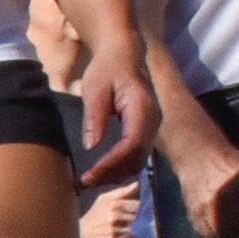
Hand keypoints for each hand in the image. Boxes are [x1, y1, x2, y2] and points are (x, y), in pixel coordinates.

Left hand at [71, 57, 158, 191]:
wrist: (123, 55)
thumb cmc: (106, 69)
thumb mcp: (95, 89)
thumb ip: (94, 117)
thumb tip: (92, 146)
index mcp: (142, 108)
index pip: (130, 144)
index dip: (111, 164)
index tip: (89, 175)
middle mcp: (153, 120)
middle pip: (137, 157)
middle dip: (111, 174)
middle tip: (85, 182)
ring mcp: (153, 126)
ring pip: (139, 160)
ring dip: (116, 174)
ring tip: (91, 180)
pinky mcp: (147, 130)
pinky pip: (138, 155)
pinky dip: (121, 167)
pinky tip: (102, 171)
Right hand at [76, 178, 142, 237]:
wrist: (79, 234)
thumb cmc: (94, 216)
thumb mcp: (104, 200)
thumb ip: (122, 192)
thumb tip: (138, 184)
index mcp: (113, 204)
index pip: (138, 205)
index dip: (139, 208)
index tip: (136, 211)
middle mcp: (114, 218)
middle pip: (139, 219)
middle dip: (138, 220)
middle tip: (129, 222)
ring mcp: (114, 231)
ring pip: (136, 231)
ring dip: (134, 232)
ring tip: (124, 230)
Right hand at [154, 101, 238, 237]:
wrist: (200, 154)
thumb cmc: (235, 166)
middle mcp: (227, 194)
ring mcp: (207, 204)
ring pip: (226, 236)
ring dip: (231, 232)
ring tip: (229, 218)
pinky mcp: (193, 211)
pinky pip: (208, 235)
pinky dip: (214, 232)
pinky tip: (215, 219)